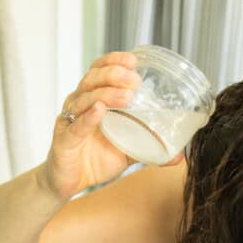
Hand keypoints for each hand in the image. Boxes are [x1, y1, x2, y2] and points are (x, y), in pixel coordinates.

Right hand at [40, 51, 182, 199]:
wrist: (70, 182)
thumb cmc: (94, 160)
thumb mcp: (127, 151)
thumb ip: (149, 148)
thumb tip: (179, 156)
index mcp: (93, 99)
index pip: (99, 71)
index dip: (113, 61)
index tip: (133, 60)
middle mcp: (79, 105)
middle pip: (92, 79)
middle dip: (113, 75)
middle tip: (134, 80)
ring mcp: (69, 121)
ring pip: (85, 98)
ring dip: (106, 94)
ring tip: (126, 96)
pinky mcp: (64, 140)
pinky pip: (75, 125)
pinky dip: (88, 117)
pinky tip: (99, 111)